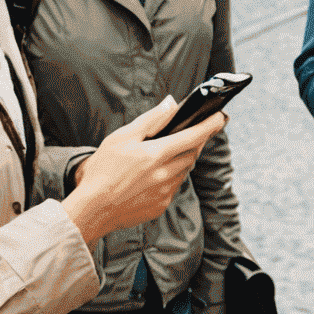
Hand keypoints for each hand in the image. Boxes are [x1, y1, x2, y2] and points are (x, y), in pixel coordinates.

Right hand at [61, 100, 225, 245]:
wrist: (92, 210)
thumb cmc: (103, 171)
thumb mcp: (122, 137)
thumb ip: (151, 120)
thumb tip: (171, 104)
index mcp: (157, 154)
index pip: (194, 136)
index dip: (210, 125)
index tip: (221, 117)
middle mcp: (165, 174)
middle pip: (192, 153)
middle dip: (197, 141)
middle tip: (195, 132)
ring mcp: (164, 192)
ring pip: (184, 171)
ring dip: (183, 159)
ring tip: (168, 153)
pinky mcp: (160, 206)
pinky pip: (174, 187)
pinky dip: (171, 177)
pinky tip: (155, 175)